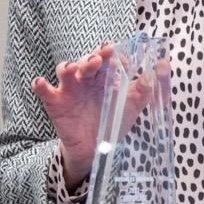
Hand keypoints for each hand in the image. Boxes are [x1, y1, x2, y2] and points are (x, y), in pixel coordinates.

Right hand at [32, 44, 161, 187]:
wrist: (97, 150)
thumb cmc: (115, 121)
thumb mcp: (133, 106)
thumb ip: (147, 88)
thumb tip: (163, 67)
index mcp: (106, 75)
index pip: (108, 57)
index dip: (111, 52)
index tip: (118, 53)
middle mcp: (87, 78)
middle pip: (87, 61)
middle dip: (93, 57)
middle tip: (100, 58)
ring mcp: (70, 89)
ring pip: (65, 69)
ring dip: (69, 66)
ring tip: (74, 69)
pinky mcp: (56, 103)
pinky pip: (45, 91)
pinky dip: (40, 85)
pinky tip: (40, 83)